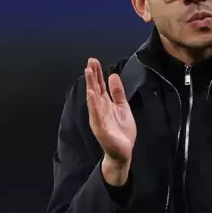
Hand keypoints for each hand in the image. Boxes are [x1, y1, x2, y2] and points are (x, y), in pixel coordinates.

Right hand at [84, 58, 136, 184]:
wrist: (123, 151)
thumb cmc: (121, 131)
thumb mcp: (123, 107)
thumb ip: (117, 93)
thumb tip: (113, 75)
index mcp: (105, 104)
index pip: (100, 86)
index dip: (97, 73)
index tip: (94, 61)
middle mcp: (99, 110)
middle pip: (95, 89)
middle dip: (92, 76)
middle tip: (90, 62)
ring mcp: (99, 119)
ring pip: (93, 100)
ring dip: (91, 86)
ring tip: (88, 73)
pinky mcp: (101, 129)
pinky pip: (96, 115)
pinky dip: (93, 105)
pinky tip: (91, 95)